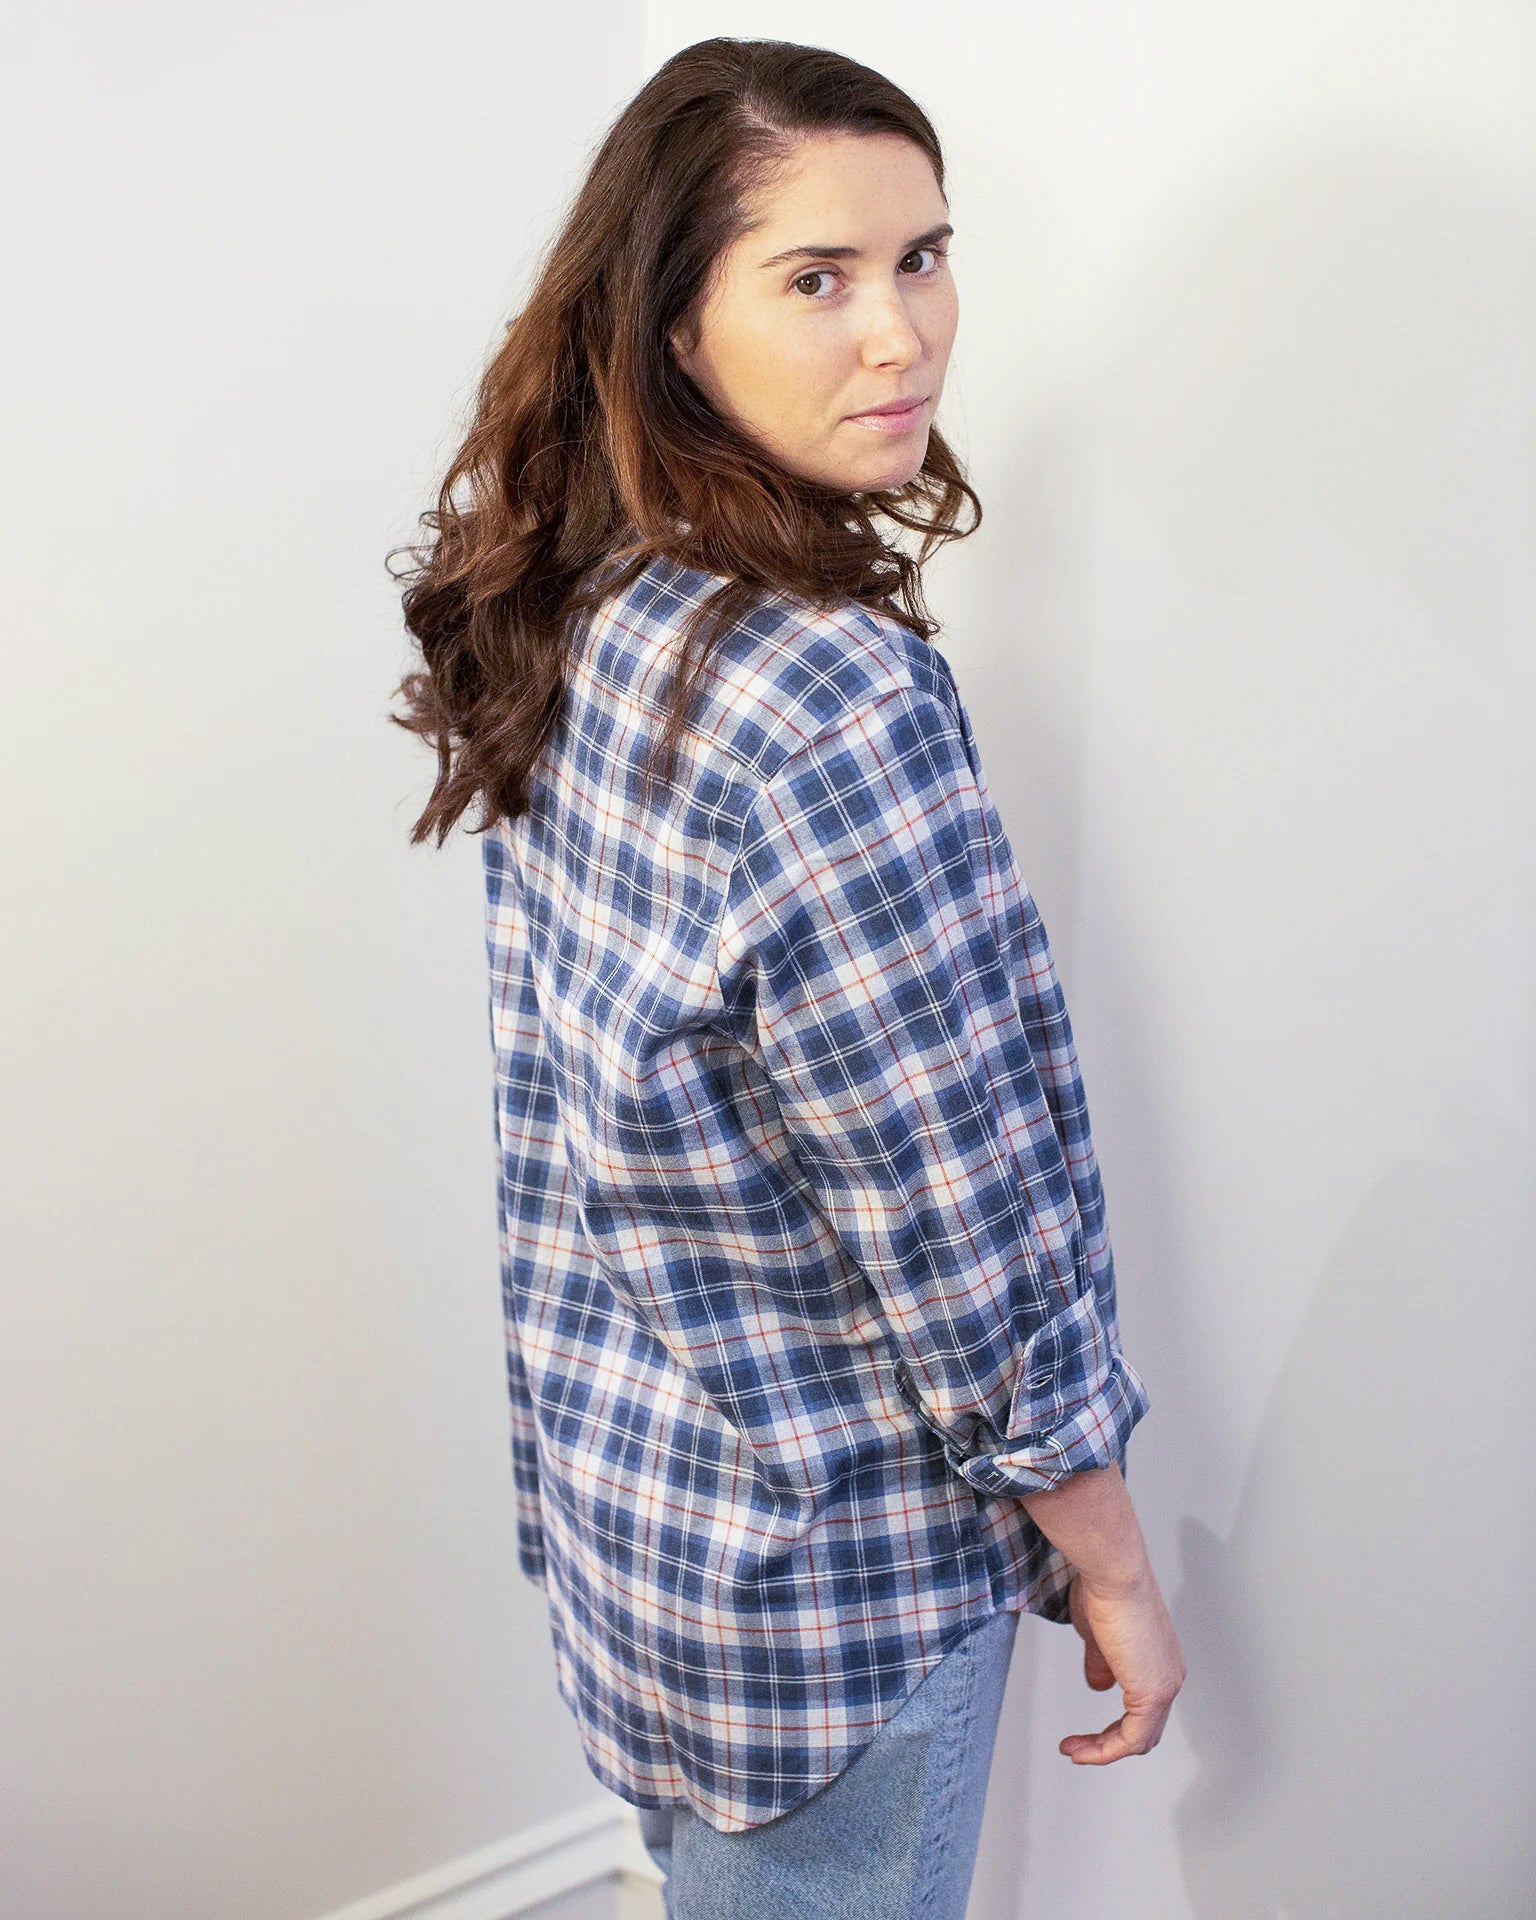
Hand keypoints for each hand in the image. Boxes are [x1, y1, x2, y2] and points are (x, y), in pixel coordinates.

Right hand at [1060, 1565, 1184, 1763]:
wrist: (1113, 1573)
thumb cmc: (1104, 1589)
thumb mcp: (1097, 1634)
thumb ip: (1101, 1663)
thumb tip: (1098, 1684)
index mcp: (1160, 1660)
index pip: (1143, 1710)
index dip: (1112, 1728)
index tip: (1083, 1734)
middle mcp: (1169, 1675)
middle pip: (1144, 1730)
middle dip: (1107, 1744)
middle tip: (1077, 1749)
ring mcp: (1164, 1685)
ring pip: (1139, 1738)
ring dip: (1103, 1750)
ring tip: (1074, 1752)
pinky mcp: (1152, 1693)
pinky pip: (1131, 1738)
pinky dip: (1105, 1749)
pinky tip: (1083, 1750)